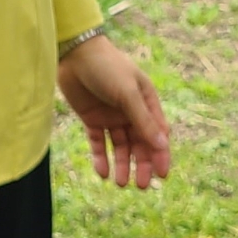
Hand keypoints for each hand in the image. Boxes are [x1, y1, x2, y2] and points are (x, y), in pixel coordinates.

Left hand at [57, 36, 171, 188]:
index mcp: (145, 102)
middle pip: (139, 144)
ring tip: (120, 183)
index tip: (161, 175)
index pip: (157, 133)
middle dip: (141, 165)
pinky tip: (103, 173)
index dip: (161, 154)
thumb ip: (143, 120)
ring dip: (122, 165)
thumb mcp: (127, 93)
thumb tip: (163, 145)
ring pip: (120, 147)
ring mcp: (110, 116)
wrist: (73, 52)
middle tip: (140, 185)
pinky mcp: (92, 119)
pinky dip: (101, 158)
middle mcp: (130, 111)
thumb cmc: (107, 66)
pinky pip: (99, 143)